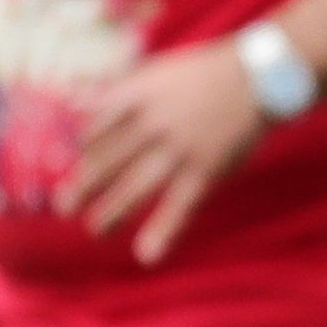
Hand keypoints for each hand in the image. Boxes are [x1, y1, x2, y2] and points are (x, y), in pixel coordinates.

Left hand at [66, 41, 266, 265]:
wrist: (260, 75)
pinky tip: (147, 255)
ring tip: (97, 230)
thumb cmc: (207, 72)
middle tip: (66, 207)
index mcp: (136, 99)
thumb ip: (116, 90)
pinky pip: (180, 206)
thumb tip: (73, 104)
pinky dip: (163, 231)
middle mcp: (152, 125)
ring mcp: (179, 150)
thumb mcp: (155, 71)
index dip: (84, 150)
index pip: (95, 130)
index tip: (79, 163)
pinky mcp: (206, 170)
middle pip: (107, 162)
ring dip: (112, 213)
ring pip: (135, 188)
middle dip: (84, 187)